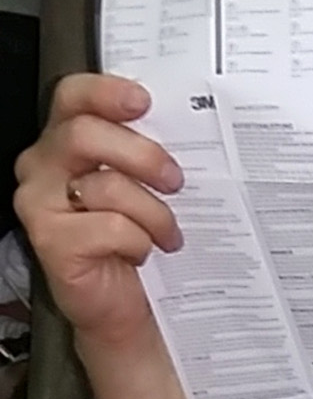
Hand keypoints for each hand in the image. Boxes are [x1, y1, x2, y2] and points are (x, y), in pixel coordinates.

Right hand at [14, 73, 182, 347]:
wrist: (125, 306)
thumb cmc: (136, 240)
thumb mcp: (144, 188)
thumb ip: (146, 154)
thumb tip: (187, 124)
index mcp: (65, 141)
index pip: (72, 97)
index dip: (105, 92)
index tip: (144, 101)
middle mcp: (42, 166)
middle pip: (86, 134)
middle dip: (142, 155)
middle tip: (175, 180)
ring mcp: (40, 203)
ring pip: (107, 185)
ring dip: (153, 213)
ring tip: (168, 234)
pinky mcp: (51, 242)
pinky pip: (110, 227)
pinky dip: (139, 242)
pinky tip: (143, 254)